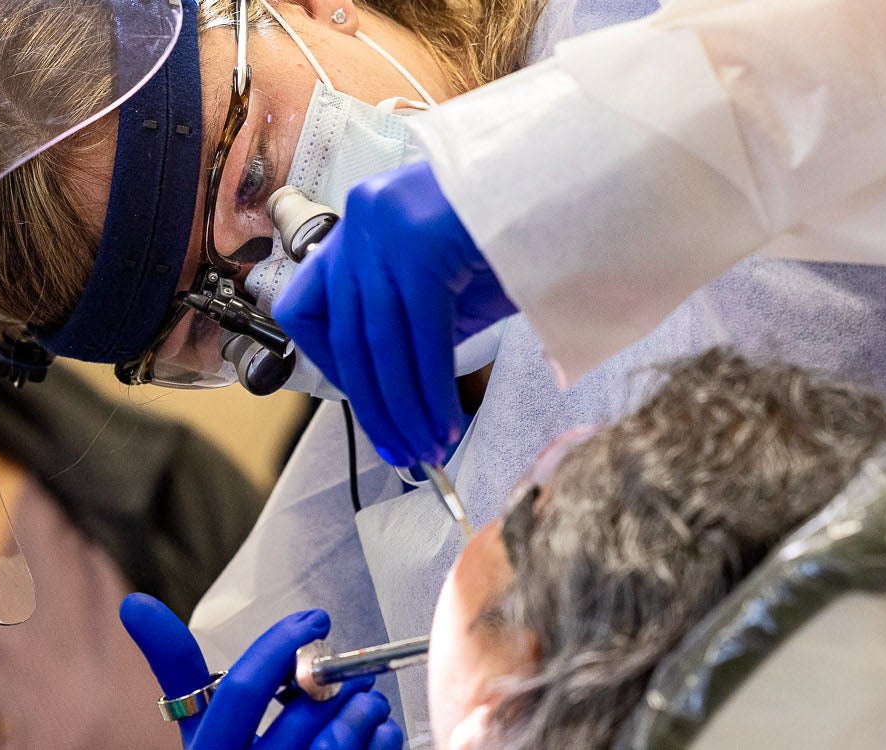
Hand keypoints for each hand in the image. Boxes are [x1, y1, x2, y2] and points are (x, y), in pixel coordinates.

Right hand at [119, 594, 403, 749]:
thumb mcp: (201, 728)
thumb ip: (177, 667)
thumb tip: (135, 605)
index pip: (241, 690)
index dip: (280, 647)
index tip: (315, 619)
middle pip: (300, 714)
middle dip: (335, 679)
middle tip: (351, 667)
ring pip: (336, 741)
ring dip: (363, 707)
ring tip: (366, 698)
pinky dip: (379, 738)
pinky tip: (376, 730)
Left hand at [273, 161, 516, 469]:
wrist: (577, 178)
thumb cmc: (524, 228)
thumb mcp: (452, 274)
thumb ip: (415, 317)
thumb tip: (398, 388)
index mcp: (363, 217)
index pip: (308, 307)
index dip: (331, 366)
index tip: (366, 404)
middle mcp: (363, 216)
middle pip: (349, 337)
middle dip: (375, 407)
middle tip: (401, 451)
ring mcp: (389, 227)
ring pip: (381, 345)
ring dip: (406, 409)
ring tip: (428, 448)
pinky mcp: (424, 246)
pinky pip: (422, 340)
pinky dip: (432, 391)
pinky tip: (447, 421)